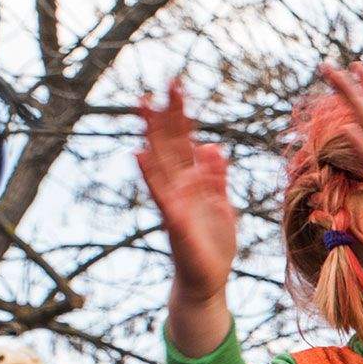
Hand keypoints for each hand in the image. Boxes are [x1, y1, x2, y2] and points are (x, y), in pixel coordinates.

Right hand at [136, 81, 239, 355]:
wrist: (207, 280)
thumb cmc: (212, 244)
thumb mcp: (222, 205)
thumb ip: (216, 178)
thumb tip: (214, 147)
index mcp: (193, 181)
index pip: (184, 141)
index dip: (181, 114)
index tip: (178, 85)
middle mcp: (179, 186)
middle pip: (170, 143)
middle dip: (167, 115)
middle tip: (162, 83)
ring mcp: (174, 201)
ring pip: (160, 161)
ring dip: (151, 134)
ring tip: (143, 106)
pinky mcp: (173, 220)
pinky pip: (160, 194)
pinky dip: (150, 174)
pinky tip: (140, 154)